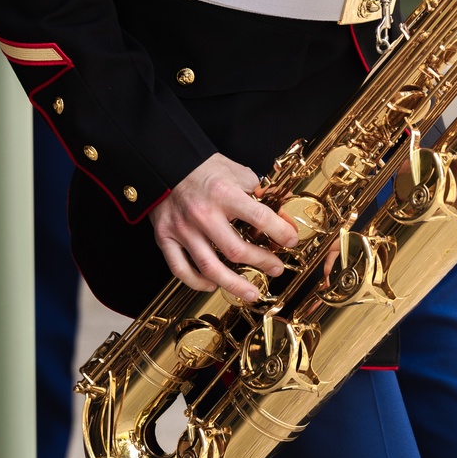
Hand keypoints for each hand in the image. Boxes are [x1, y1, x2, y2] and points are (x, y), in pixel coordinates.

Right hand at [150, 153, 297, 301]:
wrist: (165, 164)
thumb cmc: (204, 169)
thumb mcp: (237, 173)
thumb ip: (258, 194)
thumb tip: (281, 216)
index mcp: (223, 193)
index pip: (259, 218)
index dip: (280, 232)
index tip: (291, 240)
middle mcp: (202, 214)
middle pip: (236, 250)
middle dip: (262, 262)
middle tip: (276, 269)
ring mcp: (182, 229)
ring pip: (209, 267)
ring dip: (233, 284)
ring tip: (251, 292)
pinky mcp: (165, 238)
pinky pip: (180, 269)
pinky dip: (197, 282)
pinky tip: (212, 285)